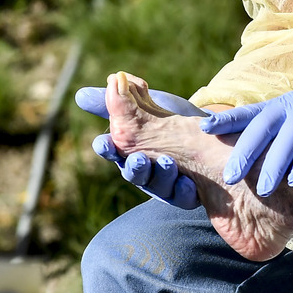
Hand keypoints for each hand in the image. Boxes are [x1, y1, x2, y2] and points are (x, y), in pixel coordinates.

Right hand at [76, 85, 205, 209]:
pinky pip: (183, 197)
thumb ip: (119, 101)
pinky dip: (184, 190)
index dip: (107, 148)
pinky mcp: (185, 194)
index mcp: (129, 150)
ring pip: (158, 186)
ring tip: (167, 163)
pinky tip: (188, 182)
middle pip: (133, 173)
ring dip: (161, 176)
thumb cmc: (171, 122)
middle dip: (134, 167)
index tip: (104, 142)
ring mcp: (164, 184)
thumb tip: (80, 95)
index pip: (112, 151)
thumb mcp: (147, 107)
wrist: (213, 133)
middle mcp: (144, 170)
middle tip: (139, 158)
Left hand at [200, 61, 292, 194]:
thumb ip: (290, 132)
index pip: (250, 113)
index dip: (226, 120)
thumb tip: (266, 162)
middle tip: (228, 176)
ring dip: (274, 165)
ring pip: (287, 138)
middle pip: (262, 128)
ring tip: (263, 189)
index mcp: (287, 105)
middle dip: (244, 152)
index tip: (202, 130)